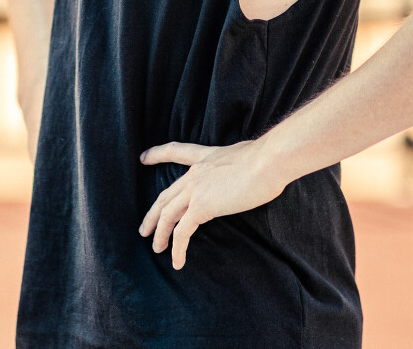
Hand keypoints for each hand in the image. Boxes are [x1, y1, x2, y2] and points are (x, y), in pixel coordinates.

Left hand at [137, 137, 285, 269]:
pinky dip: (177, 248)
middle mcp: (196, 173)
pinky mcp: (202, 207)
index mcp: (206, 156)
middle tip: (144, 229)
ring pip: (167, 215)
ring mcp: (196, 190)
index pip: (176, 152)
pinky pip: (182, 232)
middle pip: (166, 195)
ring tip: (157, 249)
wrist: (269, 161)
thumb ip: (238, 165)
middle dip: (153, 214)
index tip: (143, 158)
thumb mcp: (247, 155)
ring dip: (160, 234)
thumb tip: (249, 172)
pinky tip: (177, 261)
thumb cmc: (268, 158)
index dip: (157, 155)